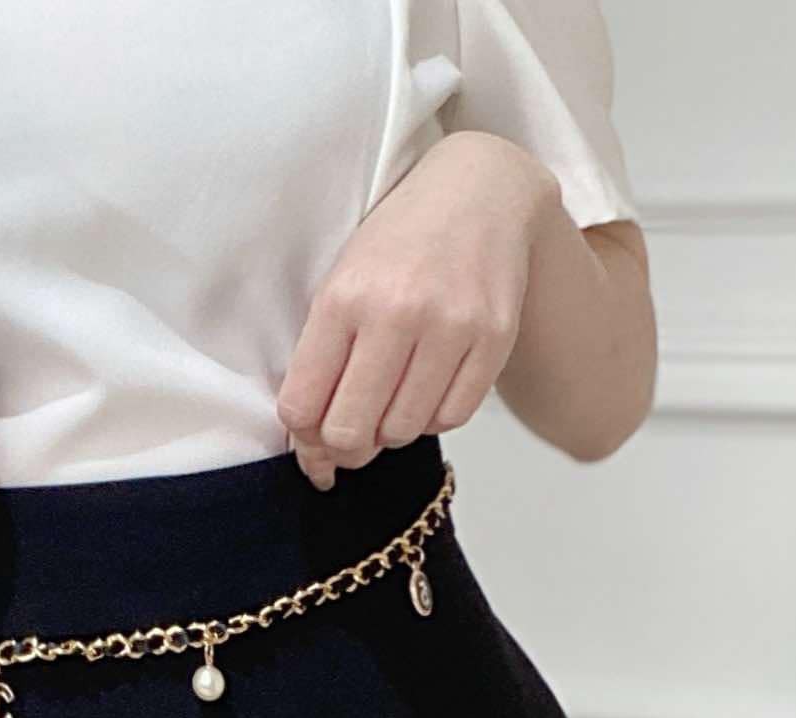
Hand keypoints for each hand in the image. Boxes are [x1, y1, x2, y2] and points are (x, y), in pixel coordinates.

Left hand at [276, 132, 559, 488]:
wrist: (479, 191)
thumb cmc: (399, 243)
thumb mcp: (342, 283)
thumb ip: (320, 359)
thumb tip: (313, 448)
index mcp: (343, 298)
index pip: (302, 406)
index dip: (303, 437)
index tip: (312, 433)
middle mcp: (397, 312)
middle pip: (350, 430)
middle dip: (344, 447)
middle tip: (351, 437)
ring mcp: (451, 326)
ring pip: (402, 431)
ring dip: (390, 432)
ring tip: (390, 403)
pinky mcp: (494, 338)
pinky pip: (451, 418)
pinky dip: (432, 419)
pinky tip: (426, 392)